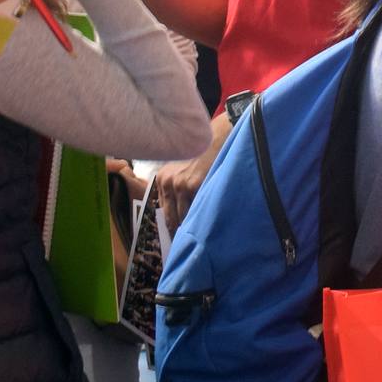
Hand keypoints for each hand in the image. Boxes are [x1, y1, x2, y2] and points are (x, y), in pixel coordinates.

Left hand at [151, 109, 231, 228]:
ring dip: (194, 227)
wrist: (220, 137)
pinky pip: (198, 210)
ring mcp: (179, 184)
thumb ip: (178, 190)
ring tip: (202, 237)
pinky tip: (210, 223)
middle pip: (172, 218)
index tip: (180, 239)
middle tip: (191, 244)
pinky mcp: (193, 185)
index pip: (165, 213)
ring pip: (184, 217)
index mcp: (162, 179)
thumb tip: (180, 219)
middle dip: (181, 231)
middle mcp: (167, 182)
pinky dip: (204, 217)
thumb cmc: (206, 155)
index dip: (173, 227)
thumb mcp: (184, 170)